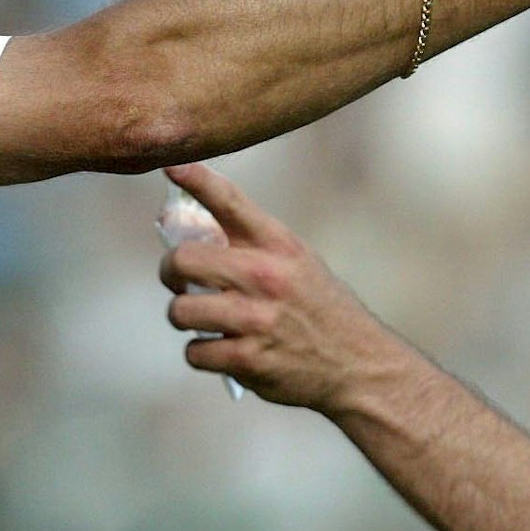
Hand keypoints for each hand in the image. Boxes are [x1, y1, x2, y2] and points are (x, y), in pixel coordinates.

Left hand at [157, 163, 416, 413]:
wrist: (359, 363)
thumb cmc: (320, 308)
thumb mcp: (297, 260)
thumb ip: (251, 245)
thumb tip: (188, 229)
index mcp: (278, 244)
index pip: (230, 202)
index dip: (197, 180)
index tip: (173, 167)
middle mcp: (265, 276)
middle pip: (183, 260)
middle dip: (171, 272)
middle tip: (179, 282)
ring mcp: (255, 319)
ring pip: (180, 311)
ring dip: (184, 317)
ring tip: (202, 319)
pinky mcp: (248, 360)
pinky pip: (194, 352)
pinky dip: (202, 353)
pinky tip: (222, 349)